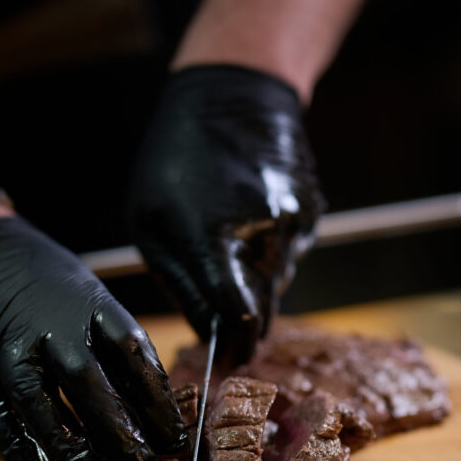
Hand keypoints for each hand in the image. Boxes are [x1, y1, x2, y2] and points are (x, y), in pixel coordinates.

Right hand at [0, 216, 187, 460]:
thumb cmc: (36, 278)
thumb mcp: (84, 292)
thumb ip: (111, 342)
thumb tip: (150, 404)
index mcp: (89, 305)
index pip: (133, 355)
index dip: (158, 402)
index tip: (176, 440)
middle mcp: (50, 327)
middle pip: (92, 387)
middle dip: (123, 438)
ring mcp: (6, 349)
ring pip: (41, 405)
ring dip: (72, 450)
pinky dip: (20, 452)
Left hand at [128, 64, 324, 362]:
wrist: (232, 95)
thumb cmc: (176, 160)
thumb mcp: (151, 223)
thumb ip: (181, 284)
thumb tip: (207, 333)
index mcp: (215, 242)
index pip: (242, 322)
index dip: (236, 350)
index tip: (227, 364)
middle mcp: (262, 238)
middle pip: (264, 311)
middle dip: (245, 321)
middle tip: (223, 316)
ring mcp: (292, 225)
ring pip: (278, 283)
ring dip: (256, 282)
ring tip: (228, 244)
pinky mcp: (309, 214)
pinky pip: (290, 253)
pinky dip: (271, 250)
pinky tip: (249, 219)